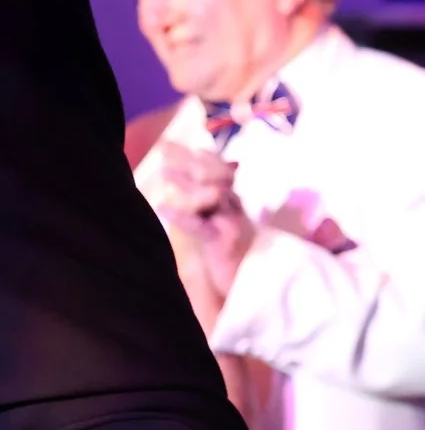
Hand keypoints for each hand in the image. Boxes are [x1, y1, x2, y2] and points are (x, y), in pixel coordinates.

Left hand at [155, 143, 255, 297]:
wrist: (257, 286)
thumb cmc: (244, 258)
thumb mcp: (235, 228)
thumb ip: (226, 207)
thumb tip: (220, 186)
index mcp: (236, 206)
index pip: (223, 174)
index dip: (207, 157)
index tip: (187, 143)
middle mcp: (235, 210)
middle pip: (216, 177)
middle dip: (190, 160)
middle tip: (167, 145)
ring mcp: (230, 225)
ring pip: (211, 196)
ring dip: (186, 183)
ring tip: (165, 171)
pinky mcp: (221, 243)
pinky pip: (200, 227)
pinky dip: (181, 216)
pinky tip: (163, 208)